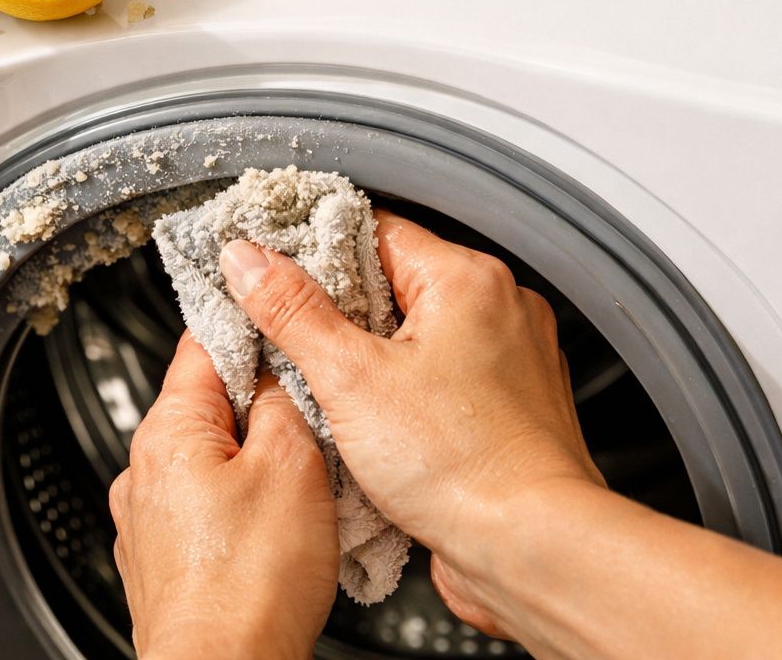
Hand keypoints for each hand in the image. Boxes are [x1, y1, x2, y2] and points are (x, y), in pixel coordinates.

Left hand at [109, 333, 337, 659]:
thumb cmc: (248, 585)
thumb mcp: (292, 465)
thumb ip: (284, 400)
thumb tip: (278, 373)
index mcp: (167, 431)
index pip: (203, 342)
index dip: (249, 326)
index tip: (281, 319)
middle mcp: (143, 470)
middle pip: (207, 402)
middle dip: (259, 401)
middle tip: (309, 414)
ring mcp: (147, 518)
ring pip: (207, 458)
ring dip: (250, 458)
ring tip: (297, 481)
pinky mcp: (161, 559)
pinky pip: (202, 508)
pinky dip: (236, 505)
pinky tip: (271, 529)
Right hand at [218, 210, 602, 637]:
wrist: (532, 549)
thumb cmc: (464, 466)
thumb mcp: (350, 378)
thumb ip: (292, 312)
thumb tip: (249, 261)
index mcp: (468, 280)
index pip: (374, 231)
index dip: (314, 250)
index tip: (273, 274)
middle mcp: (501, 309)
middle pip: (394, 284)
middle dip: (339, 315)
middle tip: (295, 343)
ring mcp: (512, 360)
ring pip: (417, 336)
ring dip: (371, 360)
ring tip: (336, 394)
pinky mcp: (510, 409)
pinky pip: (443, 380)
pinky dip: (405, 395)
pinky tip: (377, 428)